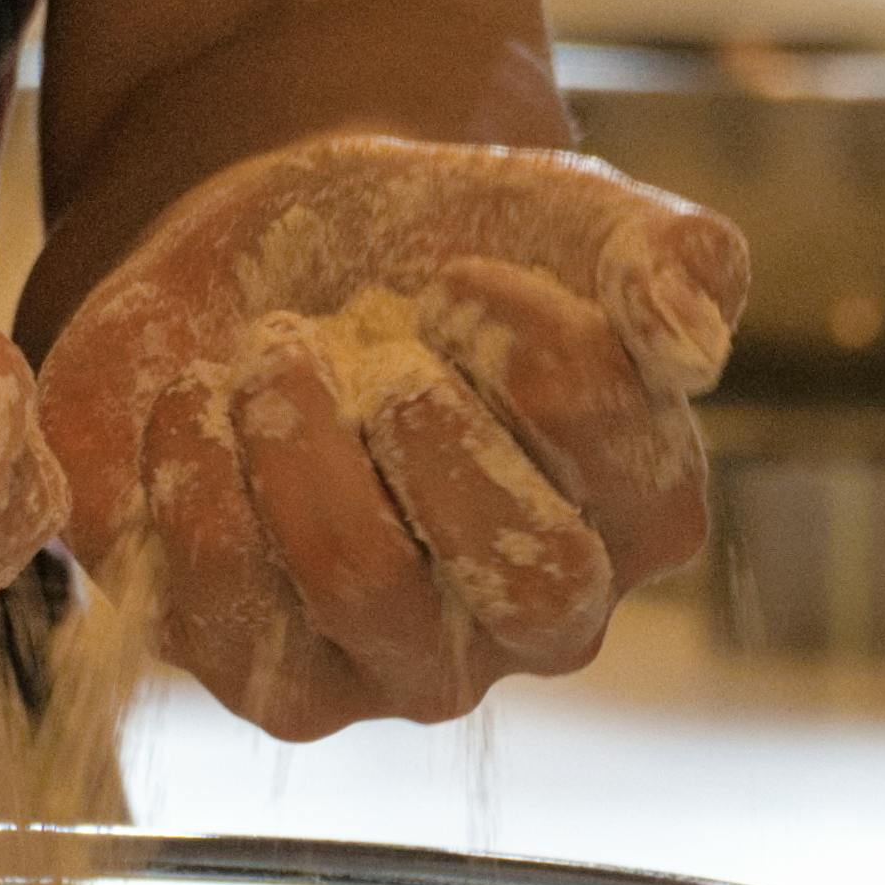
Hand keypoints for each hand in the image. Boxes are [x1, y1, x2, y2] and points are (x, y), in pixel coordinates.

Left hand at [37, 134, 746, 738]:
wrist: (286, 266)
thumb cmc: (455, 251)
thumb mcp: (577, 218)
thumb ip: (674, 257)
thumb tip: (694, 338)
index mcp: (638, 523)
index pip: (627, 464)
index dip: (536, 343)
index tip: (462, 270)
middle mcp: (533, 626)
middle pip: (528, 575)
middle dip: (433, 420)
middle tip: (376, 334)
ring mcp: (391, 664)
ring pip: (362, 585)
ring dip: (301, 433)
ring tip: (272, 348)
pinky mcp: (257, 666)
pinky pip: (213, 600)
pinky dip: (190, 466)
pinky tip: (195, 394)